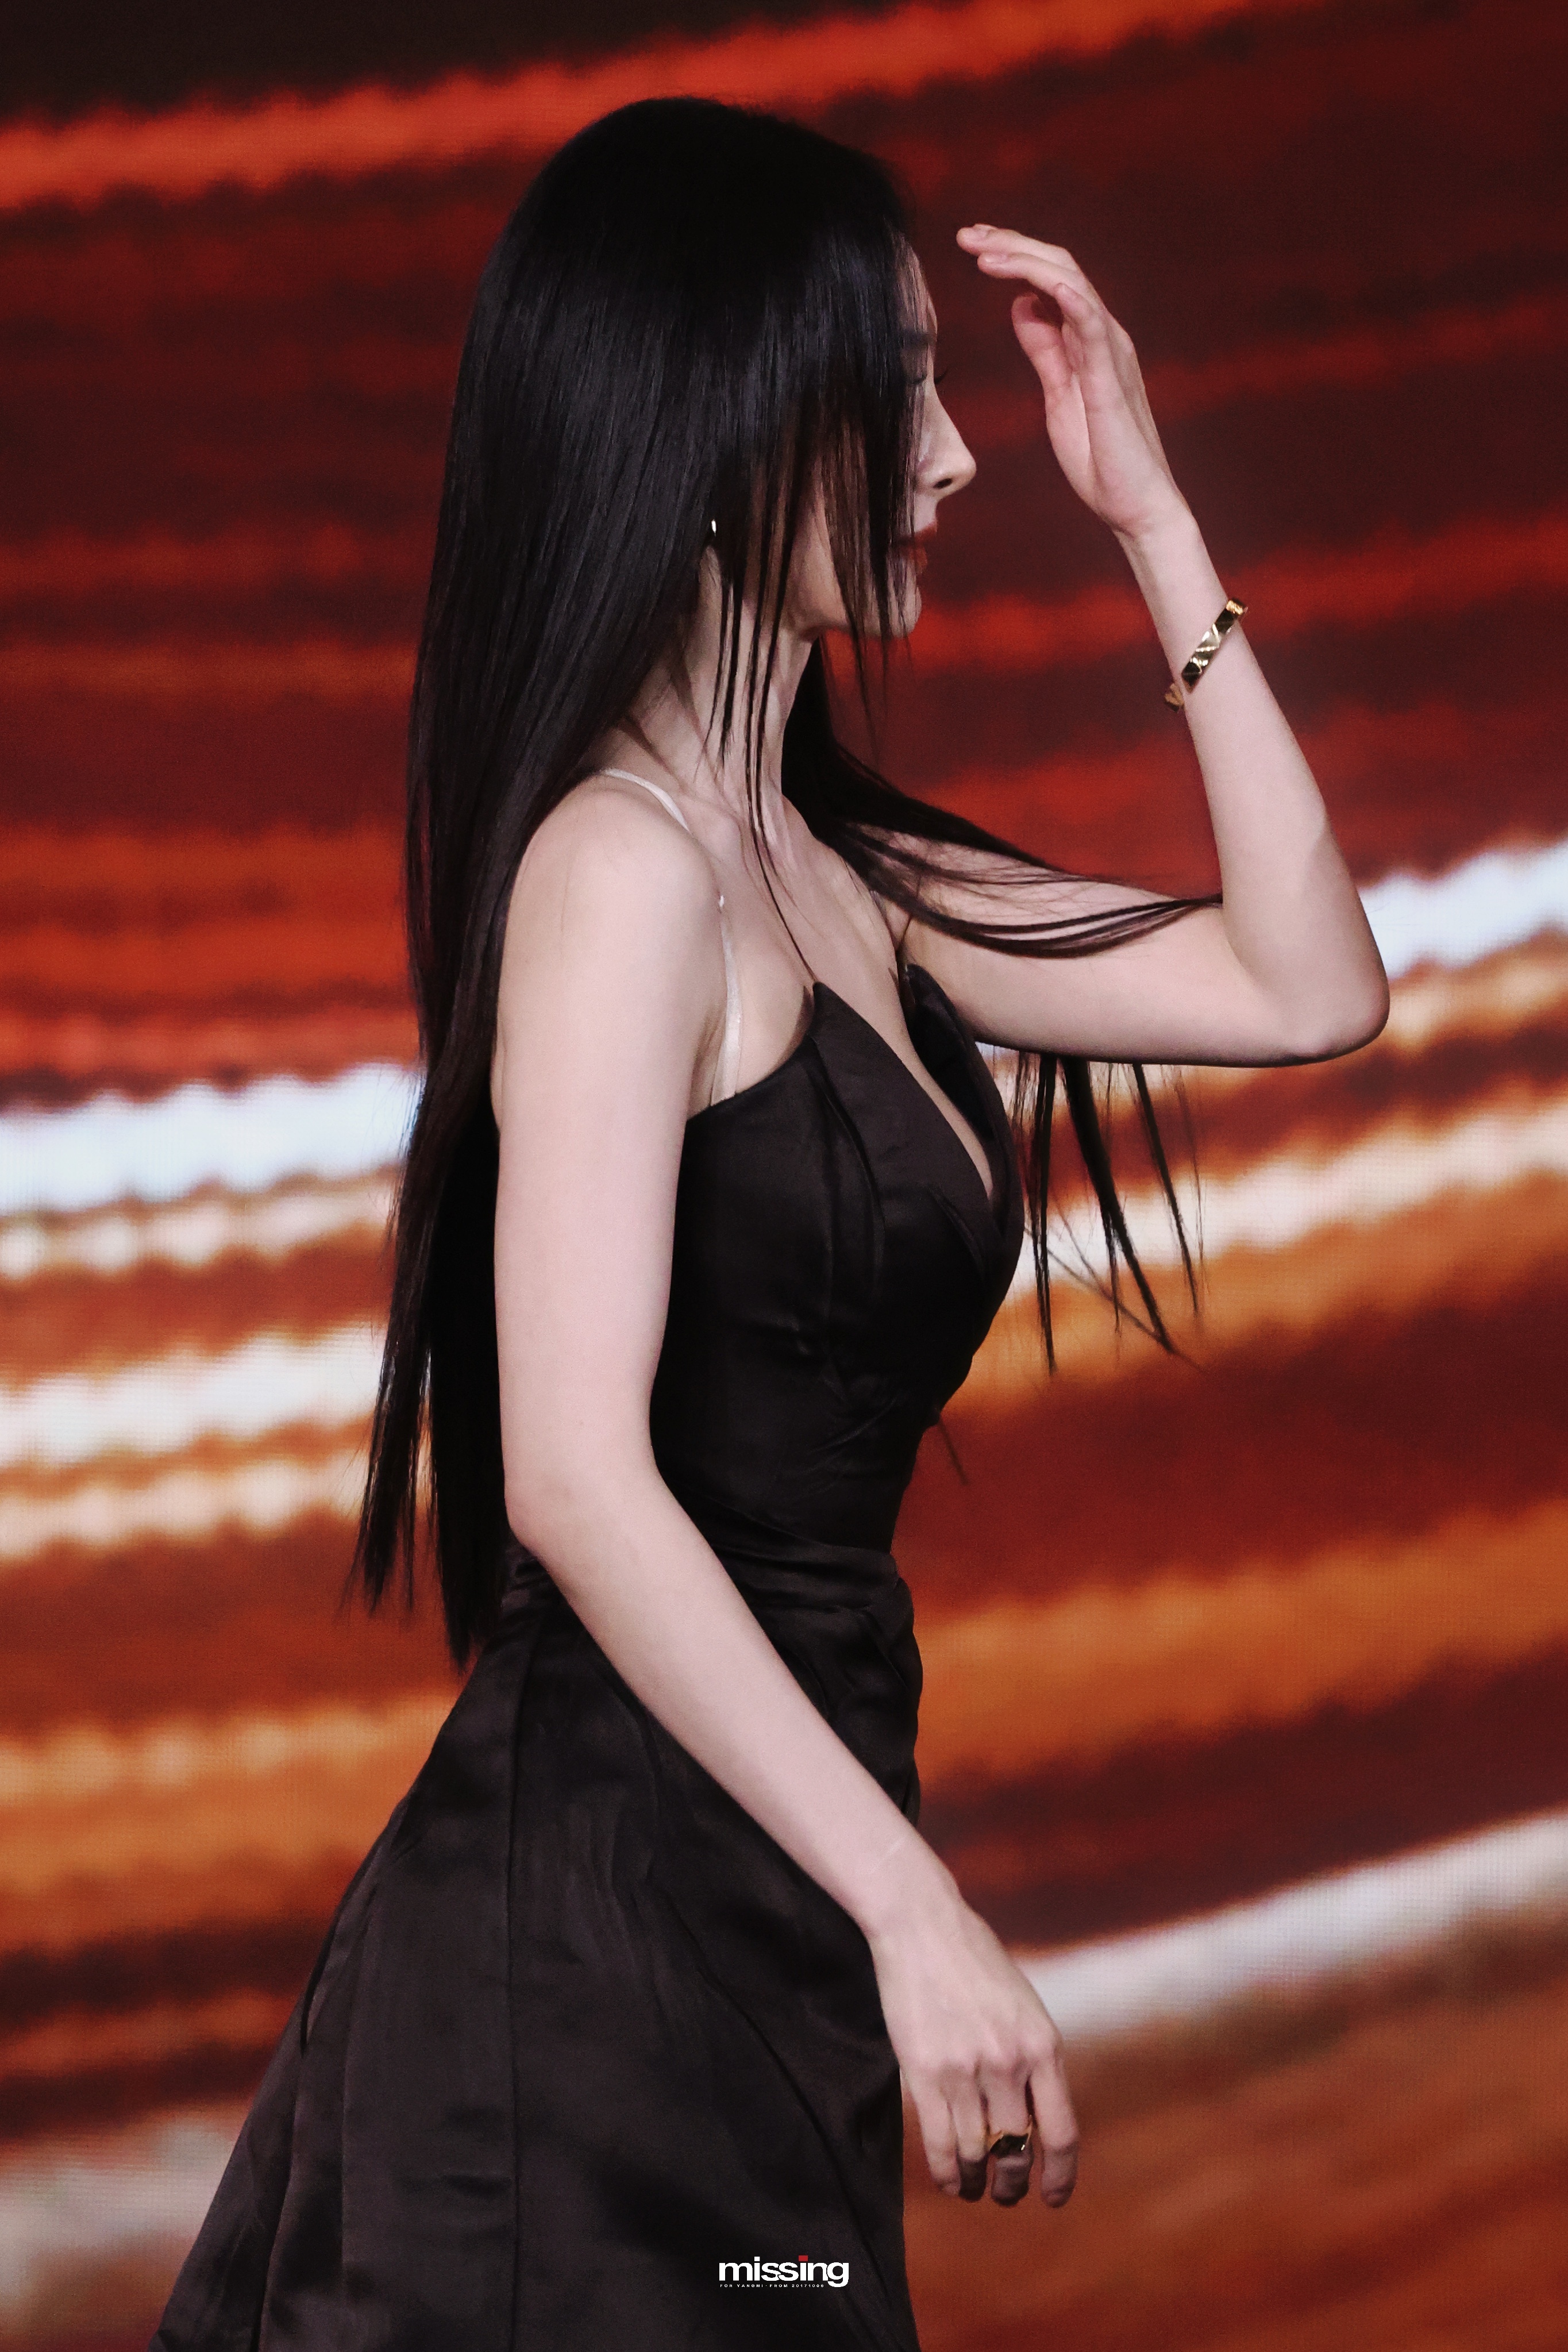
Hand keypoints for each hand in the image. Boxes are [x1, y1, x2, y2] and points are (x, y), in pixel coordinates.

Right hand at [864, 1853, 1078, 2208]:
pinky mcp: (925, 2072)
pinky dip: (948, 2172)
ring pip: (978, 2154)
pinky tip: (951, 2179)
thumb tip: (1036, 2119)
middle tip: (1006, 2193)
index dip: (1060, 2176)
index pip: (1061, 2133)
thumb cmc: (974, 1962)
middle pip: (1018, 2153)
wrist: (923, 1925)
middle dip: (1013, 2184)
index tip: (1053, 2196)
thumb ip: (1034, 2059)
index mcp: (1043, 2046)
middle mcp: (1010, 2063)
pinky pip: (941, 2143)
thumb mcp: (1024, 2007)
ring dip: (977, 2181)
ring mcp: (966, 2070)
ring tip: (974, 2187)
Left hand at [957, 223, 1186, 544]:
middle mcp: (1102, 334)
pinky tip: (1041, 282)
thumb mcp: (1057, 394)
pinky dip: (1070, 298)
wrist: (1137, 506)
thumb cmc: (1102, 458)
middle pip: (1058, 268)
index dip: (1013, 255)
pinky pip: (1093, 326)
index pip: (1050, 279)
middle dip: (1011, 245)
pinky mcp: (1111, 380)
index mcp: (1087, 339)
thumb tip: (1023, 305)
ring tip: (984, 253)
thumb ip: (1044, 349)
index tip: (974, 245)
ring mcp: (1110, 353)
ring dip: (1026, 262)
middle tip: (967, 234)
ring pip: (1071, 284)